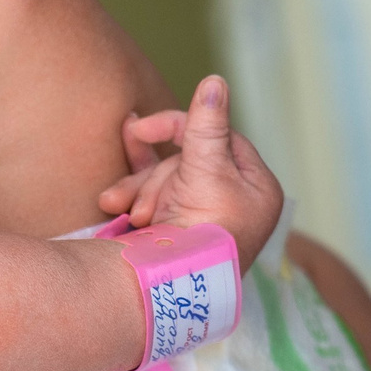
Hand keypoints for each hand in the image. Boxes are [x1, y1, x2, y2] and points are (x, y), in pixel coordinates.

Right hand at [99, 75, 283, 270]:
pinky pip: (154, 202)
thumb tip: (215, 81)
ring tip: (124, 210)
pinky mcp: (179, 234)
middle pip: (188, 161)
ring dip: (140, 192)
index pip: (220, 138)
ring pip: (166, 182)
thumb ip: (206, 123)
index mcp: (257, 188)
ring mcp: (206, 221)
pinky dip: (134, 202)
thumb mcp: (206, 166)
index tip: (143, 128)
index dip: (180, 129)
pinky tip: (113, 206)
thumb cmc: (204, 228)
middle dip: (157, 177)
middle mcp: (235, 204)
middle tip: (140, 198)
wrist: (174, 289)